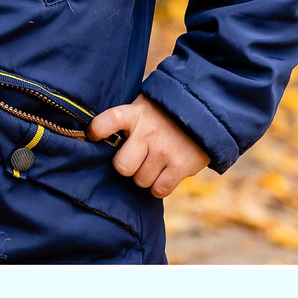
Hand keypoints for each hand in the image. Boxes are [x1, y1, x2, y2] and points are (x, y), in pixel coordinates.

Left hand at [88, 95, 209, 197]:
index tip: (93, 136)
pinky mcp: (181, 165)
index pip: (107, 121)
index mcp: (134, 114)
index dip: (96, 131)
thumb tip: (95, 141)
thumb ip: (124, 122)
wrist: (204, 112)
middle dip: (126, 167)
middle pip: (122, 166)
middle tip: (135, 159)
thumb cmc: (163, 114)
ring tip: (154, 164)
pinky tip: (163, 175)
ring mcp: (165, 150)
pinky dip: (159, 187)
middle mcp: (148, 132)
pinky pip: (159, 189)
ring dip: (145, 177)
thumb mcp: (142, 107)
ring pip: (141, 180)